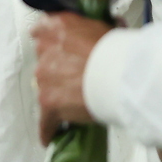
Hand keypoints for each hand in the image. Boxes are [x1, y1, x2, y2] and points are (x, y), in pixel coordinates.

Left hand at [31, 11, 111, 144]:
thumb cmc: (118, 52)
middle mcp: (44, 49)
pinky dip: (48, 127)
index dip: (51, 42)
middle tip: (77, 77)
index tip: (56, 49)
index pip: (41, 30)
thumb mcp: (101, 28)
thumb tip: (92, 33)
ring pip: (45, 87)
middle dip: (58, 69)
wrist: (121, 75)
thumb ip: (86, 31)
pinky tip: (50, 134)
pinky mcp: (49, 101)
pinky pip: (45, 119)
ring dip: (58, 94)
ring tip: (75, 102)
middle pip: (44, 61)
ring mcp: (44, 76)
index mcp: (55, 27)